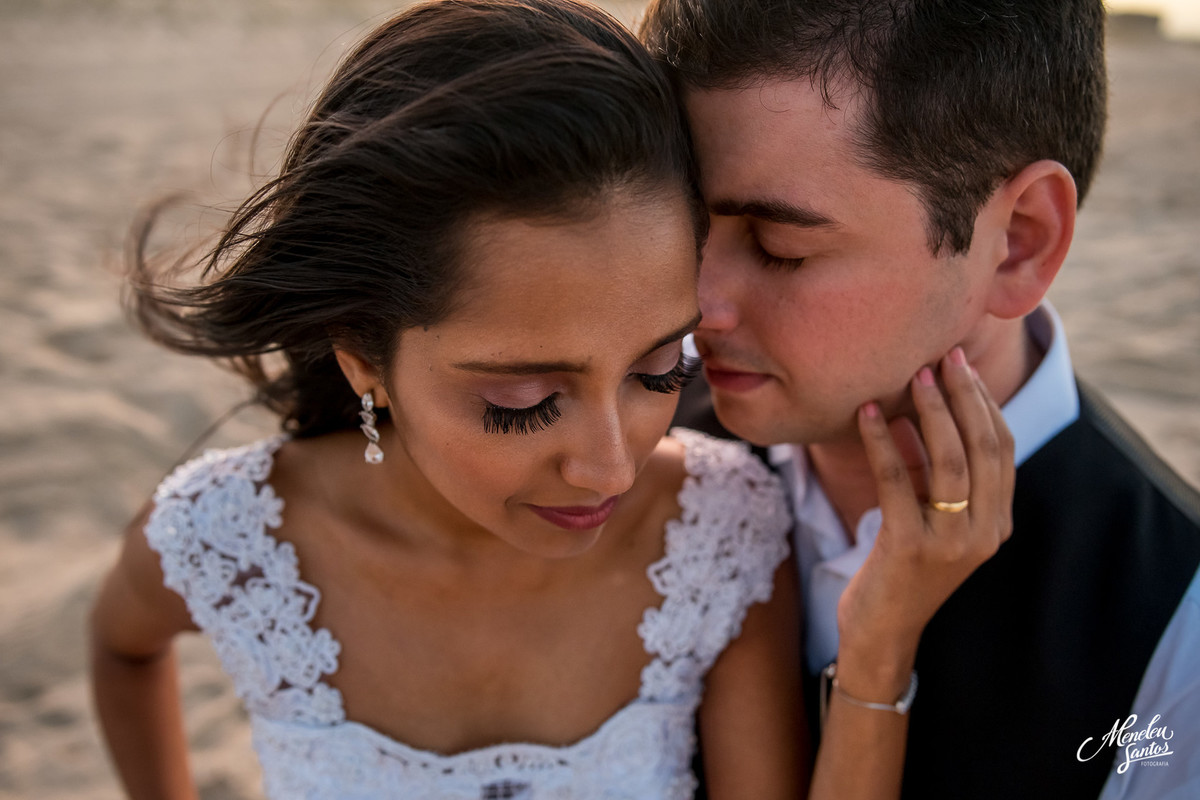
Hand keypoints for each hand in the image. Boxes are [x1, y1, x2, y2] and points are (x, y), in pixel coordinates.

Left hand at [835, 347, 1014, 692]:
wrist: (881, 632)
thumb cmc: (902, 569)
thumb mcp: (934, 521)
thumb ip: (940, 478)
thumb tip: (926, 409)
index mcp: (997, 522)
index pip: (1002, 449)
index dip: (985, 403)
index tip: (962, 366)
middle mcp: (984, 531)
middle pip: (982, 446)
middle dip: (964, 395)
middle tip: (943, 357)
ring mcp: (951, 542)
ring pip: (948, 460)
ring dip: (930, 411)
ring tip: (913, 376)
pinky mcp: (910, 547)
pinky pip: (897, 481)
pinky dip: (881, 442)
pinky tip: (865, 414)